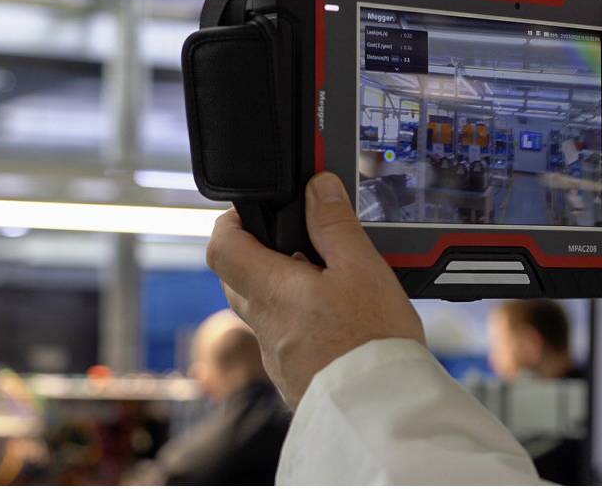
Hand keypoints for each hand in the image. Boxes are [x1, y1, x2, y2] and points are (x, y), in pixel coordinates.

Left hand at [205, 172, 425, 407]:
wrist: (380, 413)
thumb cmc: (371, 341)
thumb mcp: (362, 268)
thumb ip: (335, 226)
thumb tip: (316, 188)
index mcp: (271, 290)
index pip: (222, 247)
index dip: (230, 222)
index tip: (254, 212)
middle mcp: (265, 325)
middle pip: (239, 280)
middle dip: (258, 256)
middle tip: (296, 244)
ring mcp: (277, 357)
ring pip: (264, 313)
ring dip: (284, 293)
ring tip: (329, 285)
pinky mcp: (294, 379)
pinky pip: (286, 342)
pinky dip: (301, 325)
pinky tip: (337, 325)